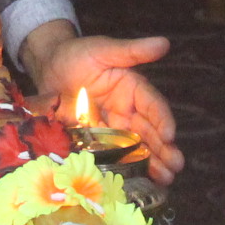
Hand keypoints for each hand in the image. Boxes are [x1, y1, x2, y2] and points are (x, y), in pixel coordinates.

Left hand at [18, 21, 184, 184]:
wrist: (47, 68)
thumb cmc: (76, 54)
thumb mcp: (103, 49)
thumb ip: (132, 51)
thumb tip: (164, 43)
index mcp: (132, 88)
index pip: (153, 106)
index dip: (163, 120)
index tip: (170, 136)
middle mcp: (127, 110)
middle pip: (150, 131)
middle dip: (165, 149)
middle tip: (176, 167)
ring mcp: (113, 127)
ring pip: (137, 147)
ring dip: (153, 163)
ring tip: (166, 179)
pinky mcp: (96, 139)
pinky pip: (113, 155)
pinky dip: (127, 168)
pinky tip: (139, 181)